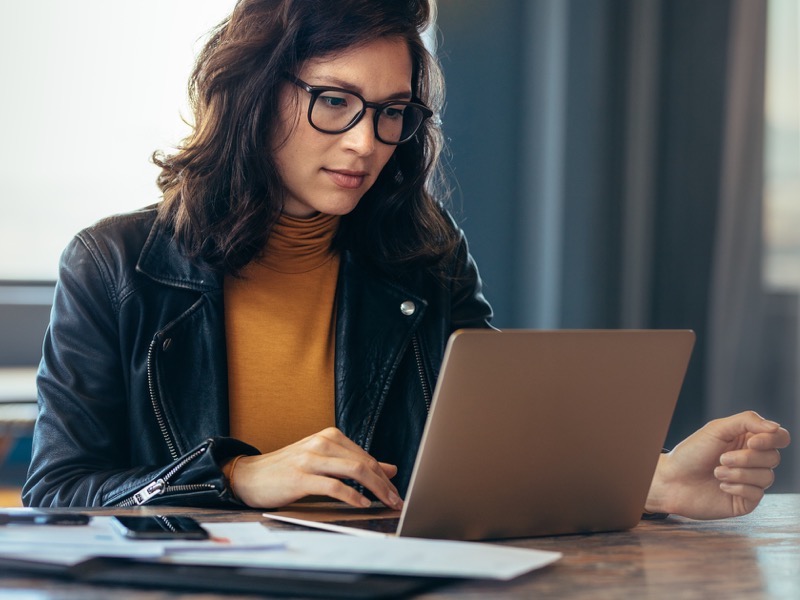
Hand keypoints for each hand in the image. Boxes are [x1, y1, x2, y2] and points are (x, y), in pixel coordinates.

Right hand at [228, 427, 402, 509]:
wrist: (249, 475)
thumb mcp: (324, 461)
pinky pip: (333, 486)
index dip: (385, 476)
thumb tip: (390, 469)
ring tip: (386, 503)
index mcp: (330, 436)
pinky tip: (362, 504)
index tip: (396, 492)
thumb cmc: (288, 470)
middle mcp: (322, 442)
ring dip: (375, 489)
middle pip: (364, 463)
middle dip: (385, 484)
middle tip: (397, 501)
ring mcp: (310, 458)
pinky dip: (352, 496)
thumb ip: (354, 463)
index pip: (366, 456)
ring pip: (354, 471)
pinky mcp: (300, 477)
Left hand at [645, 411, 790, 518]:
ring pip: (767, 476)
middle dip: (746, 458)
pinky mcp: (745, 500)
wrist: (672, 480)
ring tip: (716, 472)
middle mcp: (752, 461)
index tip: (752, 443)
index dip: (772, 439)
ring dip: (739, 473)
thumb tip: (775, 427)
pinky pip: (757, 493)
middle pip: (773, 457)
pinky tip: (721, 486)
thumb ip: (747, 421)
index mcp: (747, 440)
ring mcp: (750, 481)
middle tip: (722, 458)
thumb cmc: (691, 453)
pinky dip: (737, 487)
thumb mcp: (717, 429)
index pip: (779, 437)